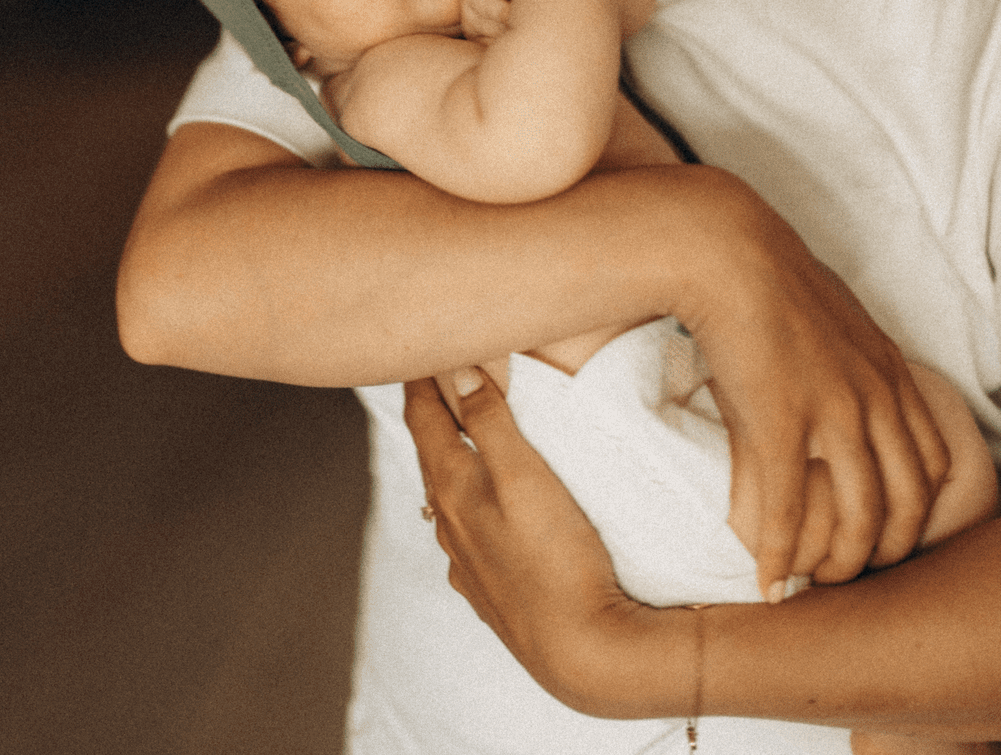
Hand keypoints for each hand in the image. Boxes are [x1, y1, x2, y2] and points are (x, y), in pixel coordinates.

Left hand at [404, 372, 696, 718]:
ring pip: (446, 496)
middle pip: (430, 454)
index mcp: (452, 489)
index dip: (420, 379)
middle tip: (431, 376)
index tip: (419, 346)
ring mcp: (467, 562)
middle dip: (430, 413)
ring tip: (454, 433)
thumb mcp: (525, 475)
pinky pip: (465, 533)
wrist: (582, 653)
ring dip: (447, 458)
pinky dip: (465, 503)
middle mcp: (449, 526)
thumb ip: (489, 421)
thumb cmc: (558, 557)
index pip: (424, 418)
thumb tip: (454, 370)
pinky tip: (477, 509)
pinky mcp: (489, 590)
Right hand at [677, 186, 951, 596]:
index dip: (914, 509)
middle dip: (885, 548)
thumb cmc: (765, 276)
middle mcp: (874, 396)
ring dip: (838, 562)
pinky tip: (765, 581)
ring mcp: (832, 413)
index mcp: (888, 370)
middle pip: (906, 500)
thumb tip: (834, 384)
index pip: (931, 462)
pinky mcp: (780, 425)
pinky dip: (779, 556)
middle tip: (852, 570)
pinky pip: (787, 511)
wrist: (724, 250)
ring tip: (813, 582)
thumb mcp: (831, 317)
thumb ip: (846, 357)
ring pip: (859, 516)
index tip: (882, 529)